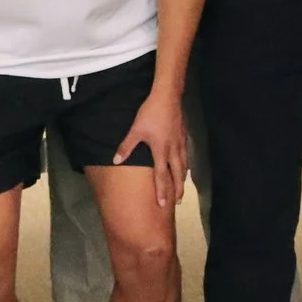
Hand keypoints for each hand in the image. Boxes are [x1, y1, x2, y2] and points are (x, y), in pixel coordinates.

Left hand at [118, 92, 191, 208]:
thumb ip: (126, 147)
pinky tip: (185, 165)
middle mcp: (173, 150)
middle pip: (177, 174)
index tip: (163, 204)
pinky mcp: (183, 135)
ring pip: (184, 165)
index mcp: (161, 151)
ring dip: (183, 179)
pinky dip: (186, 165)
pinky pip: (186, 155)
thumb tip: (115, 161)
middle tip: (178, 202)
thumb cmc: (150, 114)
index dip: (162, 191)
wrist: (167, 97)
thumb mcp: (135, 130)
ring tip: (182, 188)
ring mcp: (180, 143)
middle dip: (177, 189)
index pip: (161, 176)